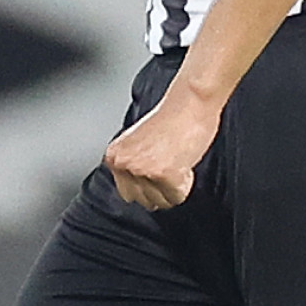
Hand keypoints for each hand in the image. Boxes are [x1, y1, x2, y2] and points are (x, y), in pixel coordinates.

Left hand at [102, 92, 220, 209]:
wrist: (190, 103)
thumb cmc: (172, 118)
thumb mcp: (137, 142)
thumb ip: (132, 164)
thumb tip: (137, 190)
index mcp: (115, 156)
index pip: (128, 194)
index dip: (148, 185)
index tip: (158, 170)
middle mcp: (124, 164)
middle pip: (143, 201)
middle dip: (160, 190)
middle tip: (170, 166)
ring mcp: (142, 170)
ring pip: (161, 202)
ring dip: (173, 188)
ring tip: (177, 161)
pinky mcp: (163, 174)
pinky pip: (177, 197)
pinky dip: (185, 185)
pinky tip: (184, 163)